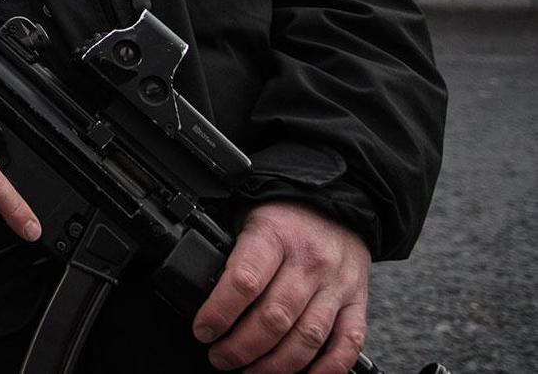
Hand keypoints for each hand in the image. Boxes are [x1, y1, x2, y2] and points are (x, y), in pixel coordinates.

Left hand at [191, 201, 370, 372]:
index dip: (220, 312)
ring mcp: (336, 285)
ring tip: (251, 371)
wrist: (337, 201)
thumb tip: (200, 291)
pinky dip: (326, 369)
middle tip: (221, 358)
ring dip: (276, 365)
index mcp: (275, 235)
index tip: (203, 330)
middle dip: (241, 347)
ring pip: (307, 337)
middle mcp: (309, 262)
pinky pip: (347, 345)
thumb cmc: (284, 215)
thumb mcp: (249, 219)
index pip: (245, 280)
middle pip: (274, 317)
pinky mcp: (357, 303)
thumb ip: (232, 253)